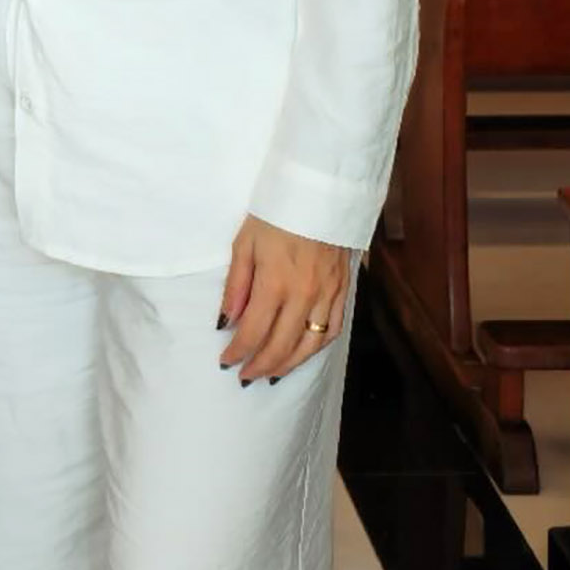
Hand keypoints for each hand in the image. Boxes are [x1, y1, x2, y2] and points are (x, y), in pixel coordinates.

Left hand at [218, 216, 349, 385]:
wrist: (319, 193)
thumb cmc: (275, 215)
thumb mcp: (244, 244)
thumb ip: (236, 286)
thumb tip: (227, 322)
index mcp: (275, 283)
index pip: (253, 332)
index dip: (237, 353)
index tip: (226, 362)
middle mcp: (304, 295)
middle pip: (281, 346)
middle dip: (260, 366)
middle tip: (245, 376)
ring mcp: (327, 294)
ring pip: (309, 345)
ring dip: (288, 364)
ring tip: (271, 374)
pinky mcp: (343, 289)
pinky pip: (333, 329)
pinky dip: (317, 347)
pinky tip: (303, 353)